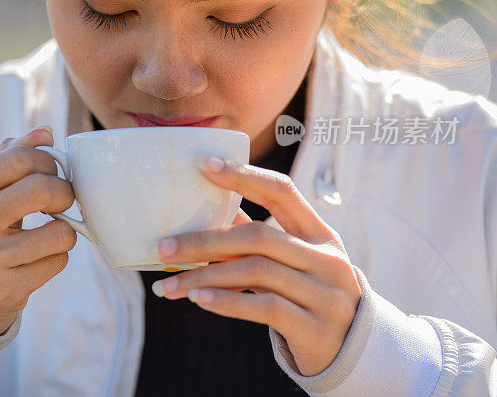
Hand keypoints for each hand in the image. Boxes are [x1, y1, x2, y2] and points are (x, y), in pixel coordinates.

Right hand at [0, 126, 76, 335]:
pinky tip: (36, 260)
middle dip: (65, 193)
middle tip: (61, 202)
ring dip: (65, 231)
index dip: (48, 163)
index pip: (20, 158)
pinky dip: (56, 258)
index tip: (51, 175)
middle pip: (42, 189)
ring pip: (60, 232)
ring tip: (48, 235)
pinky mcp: (6, 289)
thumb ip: (8, 159)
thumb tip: (46, 132)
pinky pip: (58, 262)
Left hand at [151, 155, 361, 376]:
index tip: (203, 165)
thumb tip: (207, 213)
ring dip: (204, 277)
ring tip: (168, 286)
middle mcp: (327, 258)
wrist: (355, 351)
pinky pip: (264, 307)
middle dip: (204, 241)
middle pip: (259, 237)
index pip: (282, 191)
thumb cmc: (309, 295)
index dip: (243, 176)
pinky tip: (197, 300)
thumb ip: (257, 238)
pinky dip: (227, 302)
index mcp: (319, 233)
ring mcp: (325, 293)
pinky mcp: (315, 327)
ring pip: (255, 272)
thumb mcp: (293, 261)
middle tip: (162, 249)